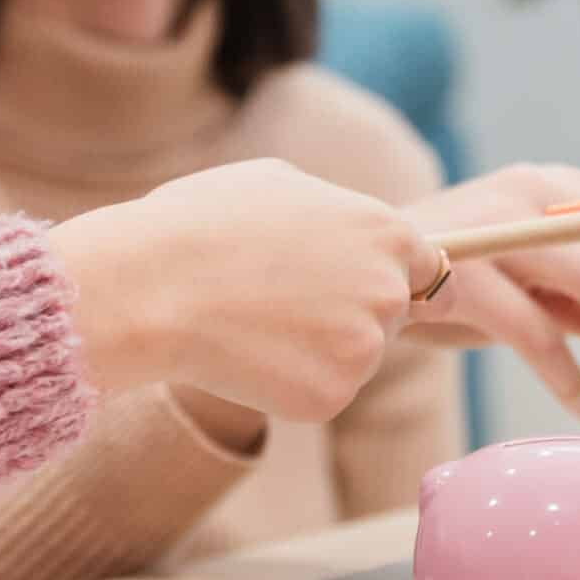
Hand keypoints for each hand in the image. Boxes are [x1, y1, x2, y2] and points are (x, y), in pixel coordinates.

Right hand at [50, 159, 438, 421]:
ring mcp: (366, 349)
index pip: (429, 268)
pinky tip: (247, 355)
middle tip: (288, 305)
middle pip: (395, 316)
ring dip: (320, 349)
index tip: (360, 288)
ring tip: (255, 322)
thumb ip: (333, 210)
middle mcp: (390, 291)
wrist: (151, 287)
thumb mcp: (277, 183)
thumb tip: (346, 228)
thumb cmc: (200, 224)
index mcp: (388, 231)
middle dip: (354, 314)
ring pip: (357, 357)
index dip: (394, 279)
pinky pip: (323, 392)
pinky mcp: (333, 396)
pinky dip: (290, 383)